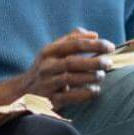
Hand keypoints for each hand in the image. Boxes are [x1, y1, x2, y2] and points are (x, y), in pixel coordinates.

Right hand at [0, 29, 114, 109]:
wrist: (23, 92)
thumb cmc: (45, 68)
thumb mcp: (53, 50)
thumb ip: (73, 39)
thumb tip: (94, 34)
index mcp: (49, 51)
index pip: (73, 44)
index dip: (94, 44)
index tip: (110, 47)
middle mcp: (46, 66)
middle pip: (72, 62)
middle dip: (94, 62)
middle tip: (108, 62)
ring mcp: (47, 84)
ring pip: (70, 79)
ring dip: (90, 77)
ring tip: (102, 75)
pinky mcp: (50, 100)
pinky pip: (69, 97)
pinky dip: (84, 94)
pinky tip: (95, 91)